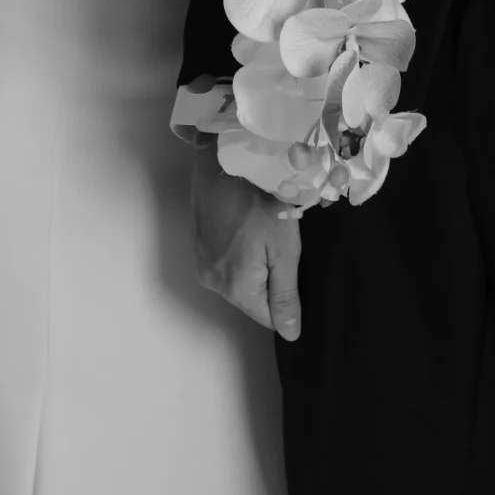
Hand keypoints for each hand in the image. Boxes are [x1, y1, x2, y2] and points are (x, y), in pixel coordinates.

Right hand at [190, 139, 302, 339]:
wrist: (224, 159)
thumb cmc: (261, 201)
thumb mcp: (284, 249)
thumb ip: (285, 295)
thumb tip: (290, 335)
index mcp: (236, 288)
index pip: (268, 318)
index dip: (288, 299)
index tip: (296, 269)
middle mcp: (213, 283)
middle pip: (252, 298)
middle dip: (271, 278)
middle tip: (281, 242)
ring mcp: (202, 263)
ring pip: (239, 279)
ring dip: (255, 263)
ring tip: (265, 230)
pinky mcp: (198, 245)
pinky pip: (226, 262)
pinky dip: (239, 250)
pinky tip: (247, 225)